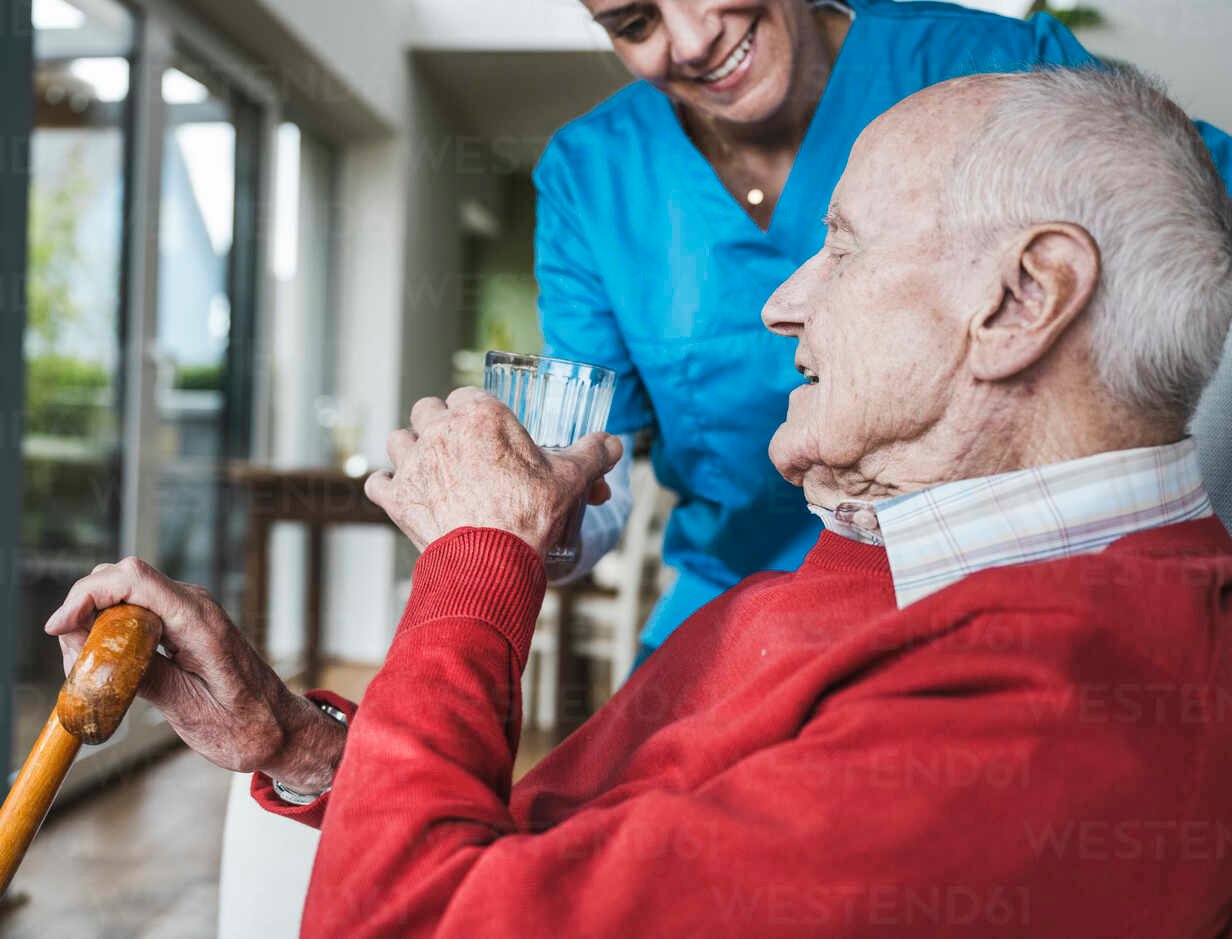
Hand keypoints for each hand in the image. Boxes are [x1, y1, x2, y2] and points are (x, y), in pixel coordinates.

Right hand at [43, 559, 345, 792]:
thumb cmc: (246, 726)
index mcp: (200, 622)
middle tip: (73, 663)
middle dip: (85, 610)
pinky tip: (108, 666)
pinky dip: (113, 629)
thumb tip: (94, 654)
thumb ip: (143, 676)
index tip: (58, 628)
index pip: (134, 579)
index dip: (87, 594)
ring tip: (88, 672)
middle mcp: (196, 605)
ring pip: (126, 594)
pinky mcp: (185, 622)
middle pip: (123, 579)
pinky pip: (138, 610)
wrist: (282, 728)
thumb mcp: (189, 710)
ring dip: (96, 623)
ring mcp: (191, 610)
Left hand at [364, 387, 622, 556]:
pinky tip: (401, 495)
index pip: (469, 395)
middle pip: (427, 408)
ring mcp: (413, 463)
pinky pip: (377, 482)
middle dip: (439, 422)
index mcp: (481, 415)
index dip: (477, 411)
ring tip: (427, 466)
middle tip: (458, 445)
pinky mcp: (396, 497)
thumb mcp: (570, 480)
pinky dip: (387, 488)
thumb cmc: (530, 515)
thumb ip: (593, 455)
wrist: (492, 561)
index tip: (489, 431)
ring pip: (397, 438)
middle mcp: (440, 430)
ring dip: (409, 449)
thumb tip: (613, 444)